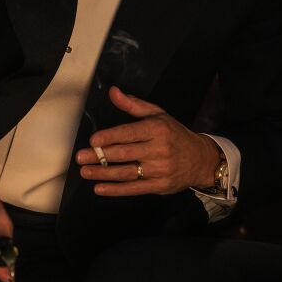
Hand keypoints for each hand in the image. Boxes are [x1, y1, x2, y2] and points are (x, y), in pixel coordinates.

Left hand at [74, 86, 220, 195]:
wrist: (201, 159)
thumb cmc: (174, 134)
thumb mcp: (157, 114)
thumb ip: (133, 104)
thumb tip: (113, 92)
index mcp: (158, 129)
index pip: (130, 133)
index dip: (110, 137)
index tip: (93, 140)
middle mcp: (159, 150)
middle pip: (125, 154)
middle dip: (100, 156)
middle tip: (80, 157)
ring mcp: (160, 170)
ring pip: (127, 173)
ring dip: (103, 174)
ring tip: (85, 172)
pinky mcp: (159, 186)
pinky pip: (134, 189)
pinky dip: (115, 190)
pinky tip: (100, 188)